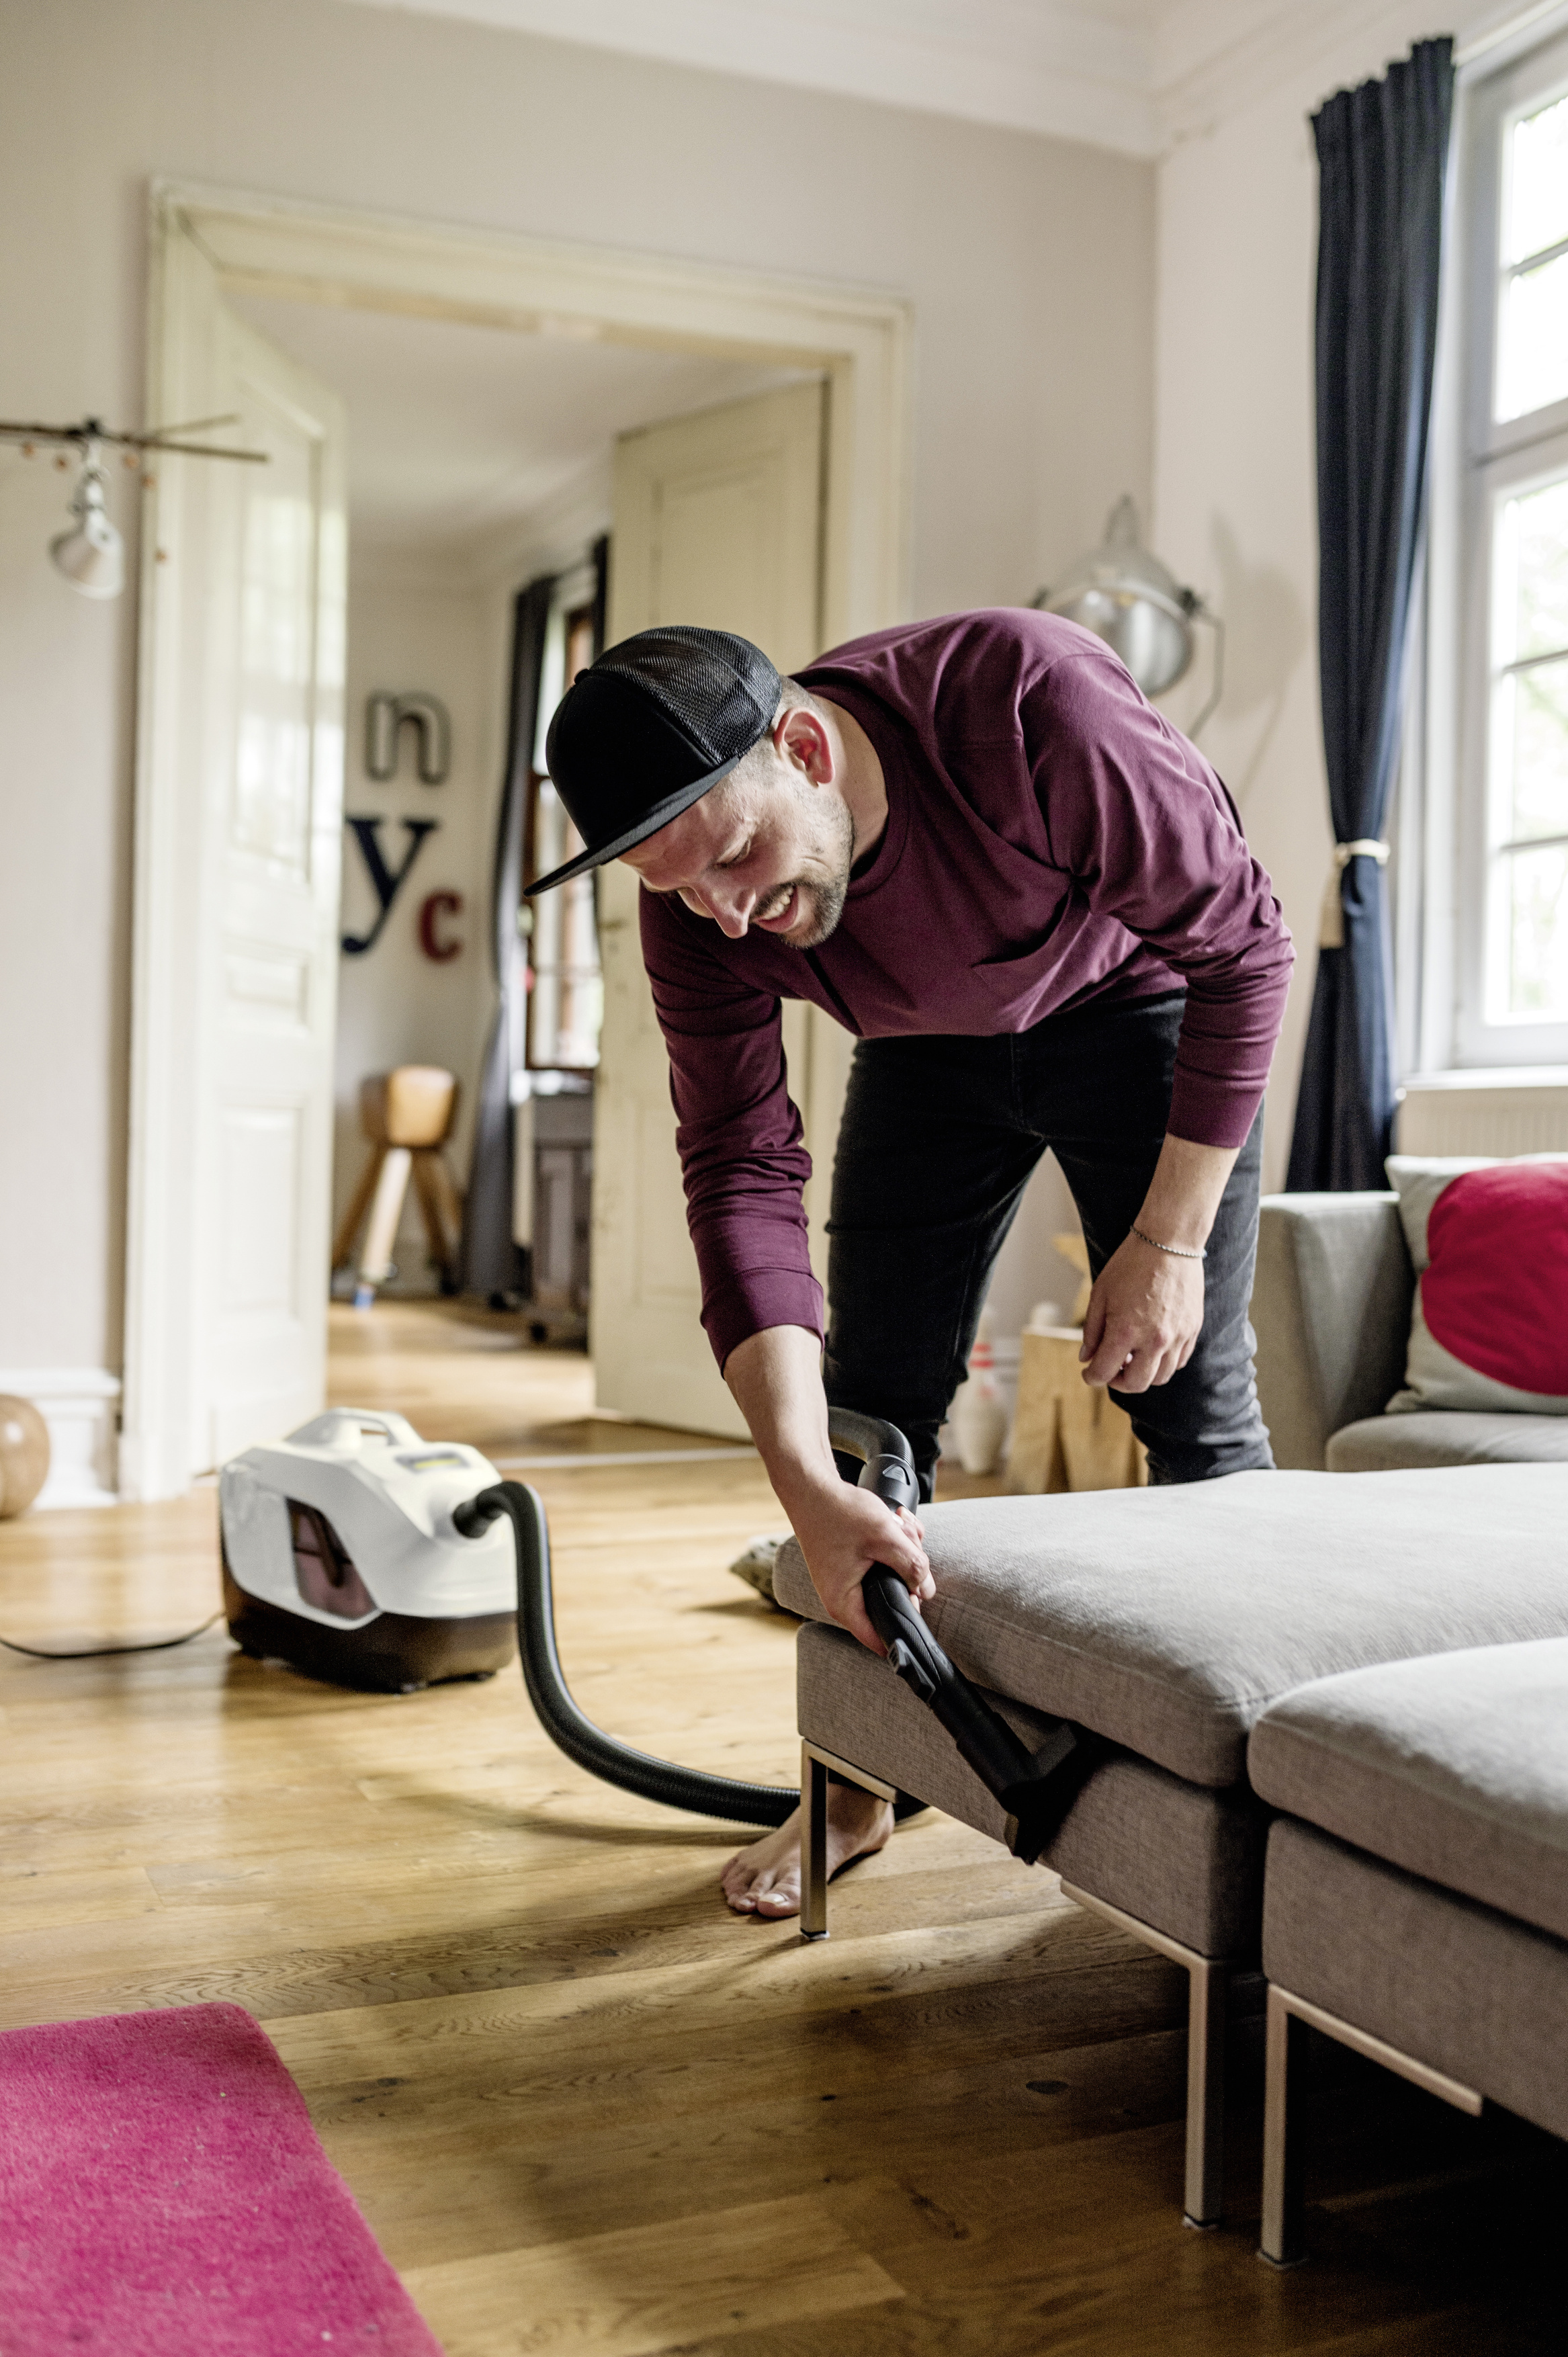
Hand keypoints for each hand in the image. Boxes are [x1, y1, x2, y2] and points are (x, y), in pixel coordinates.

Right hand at [788, 1479, 932, 1654]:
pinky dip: (894, 1544)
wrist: (812, 1488)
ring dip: (905, 1552)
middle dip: (911, 1573)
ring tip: (900, 1526)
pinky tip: (894, 1524)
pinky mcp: (852, 1565)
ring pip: (893, 1578)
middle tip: (909, 1543)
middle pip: (894, 1600)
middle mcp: (844, 1598)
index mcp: (845, 1604)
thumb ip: (912, 1566)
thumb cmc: (839, 1513)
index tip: (922, 1615)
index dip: (905, 1631)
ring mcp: (848, 1580)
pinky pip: (883, 1563)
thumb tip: (927, 1590)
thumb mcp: (885, 1538)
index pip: (880, 1640)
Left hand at [1079, 1232, 1203, 1391]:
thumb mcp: (1100, 1294)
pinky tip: (1153, 1348)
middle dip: (1118, 1381)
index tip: (1088, 1372)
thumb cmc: (1130, 1264)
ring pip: (1161, 1376)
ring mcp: (1177, 1337)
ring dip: (1143, 1374)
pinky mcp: (1192, 1329)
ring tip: (1133, 1357)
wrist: (1168, 1242)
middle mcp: (1154, 1340)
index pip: (1104, 1372)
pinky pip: (1180, 1361)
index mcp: (1125, 1331)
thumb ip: (1092, 1330)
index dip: (1091, 1376)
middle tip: (1111, 1368)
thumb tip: (1087, 1357)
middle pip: (1136, 1384)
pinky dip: (1164, 1362)